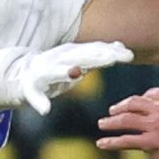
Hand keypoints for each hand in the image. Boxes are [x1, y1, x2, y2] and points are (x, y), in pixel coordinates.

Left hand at [8, 41, 131, 113]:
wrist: (31, 66)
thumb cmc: (32, 84)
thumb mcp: (31, 94)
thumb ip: (39, 101)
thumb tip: (44, 111)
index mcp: (47, 69)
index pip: (58, 70)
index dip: (67, 71)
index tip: (78, 71)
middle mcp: (61, 57)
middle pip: (82, 56)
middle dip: (99, 57)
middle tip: (117, 58)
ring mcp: (71, 51)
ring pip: (92, 50)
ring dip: (109, 51)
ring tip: (126, 54)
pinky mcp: (79, 50)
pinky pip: (96, 48)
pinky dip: (108, 48)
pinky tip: (121, 48)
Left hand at [94, 78, 158, 158]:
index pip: (150, 94)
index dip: (141, 99)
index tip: (135, 105)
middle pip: (134, 104)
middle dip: (121, 107)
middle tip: (112, 111)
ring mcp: (154, 125)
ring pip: (126, 120)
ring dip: (111, 122)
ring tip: (102, 124)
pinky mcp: (151, 142)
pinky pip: (127, 141)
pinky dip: (112, 142)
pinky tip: (102, 144)